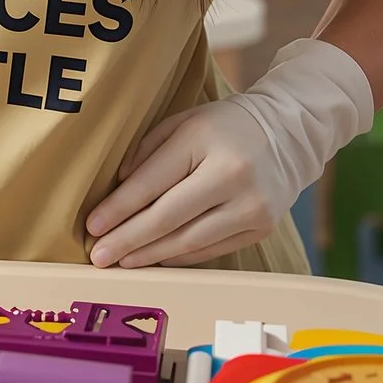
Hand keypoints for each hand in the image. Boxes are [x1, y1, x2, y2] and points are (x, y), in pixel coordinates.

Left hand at [84, 37, 373, 267]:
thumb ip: (148, 150)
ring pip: (188, 242)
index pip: (152, 182)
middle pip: (168, 218)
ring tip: (122, 261)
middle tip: (99, 256)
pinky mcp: (262, 228)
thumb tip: (119, 188)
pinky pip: (210, 250)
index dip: (118, 208)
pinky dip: (179, 257)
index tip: (92, 225)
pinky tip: (156, 259)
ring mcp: (251, 207)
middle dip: (128, 239)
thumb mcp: (184, 121)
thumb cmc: (226, 126)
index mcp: (206, 141)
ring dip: (150, 255)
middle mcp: (232, 176)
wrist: (290, 133)